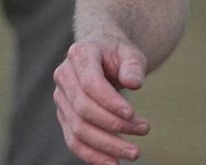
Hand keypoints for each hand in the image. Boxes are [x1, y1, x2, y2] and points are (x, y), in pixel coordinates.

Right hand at [52, 37, 151, 163]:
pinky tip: (113, 162)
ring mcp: (61, 99)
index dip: (109, 102)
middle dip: (113, 125)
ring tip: (133, 152)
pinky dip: (92, 155)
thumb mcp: (130, 52)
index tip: (131, 114)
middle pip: (83, 110)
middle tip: (144, 130)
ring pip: (78, 130)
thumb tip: (134, 84)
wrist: (101, 53)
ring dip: (106, 145)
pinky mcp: (64, 116)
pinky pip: (74, 141)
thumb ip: (133, 65)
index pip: (90, 84)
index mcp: (80, 55)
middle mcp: (64, 77)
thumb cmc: (117, 53)